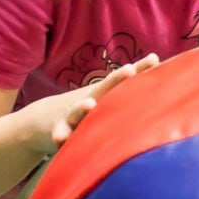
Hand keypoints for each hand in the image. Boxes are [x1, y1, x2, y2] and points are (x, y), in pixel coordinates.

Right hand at [29, 53, 159, 154]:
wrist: (42, 120)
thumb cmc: (85, 109)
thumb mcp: (103, 99)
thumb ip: (128, 94)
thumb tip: (156, 81)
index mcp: (103, 93)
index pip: (125, 79)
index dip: (140, 68)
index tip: (154, 59)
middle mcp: (89, 100)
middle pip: (104, 87)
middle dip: (117, 79)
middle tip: (129, 70)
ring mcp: (72, 115)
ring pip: (78, 111)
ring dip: (83, 108)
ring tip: (89, 104)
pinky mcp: (60, 131)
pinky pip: (60, 134)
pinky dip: (60, 135)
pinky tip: (60, 139)